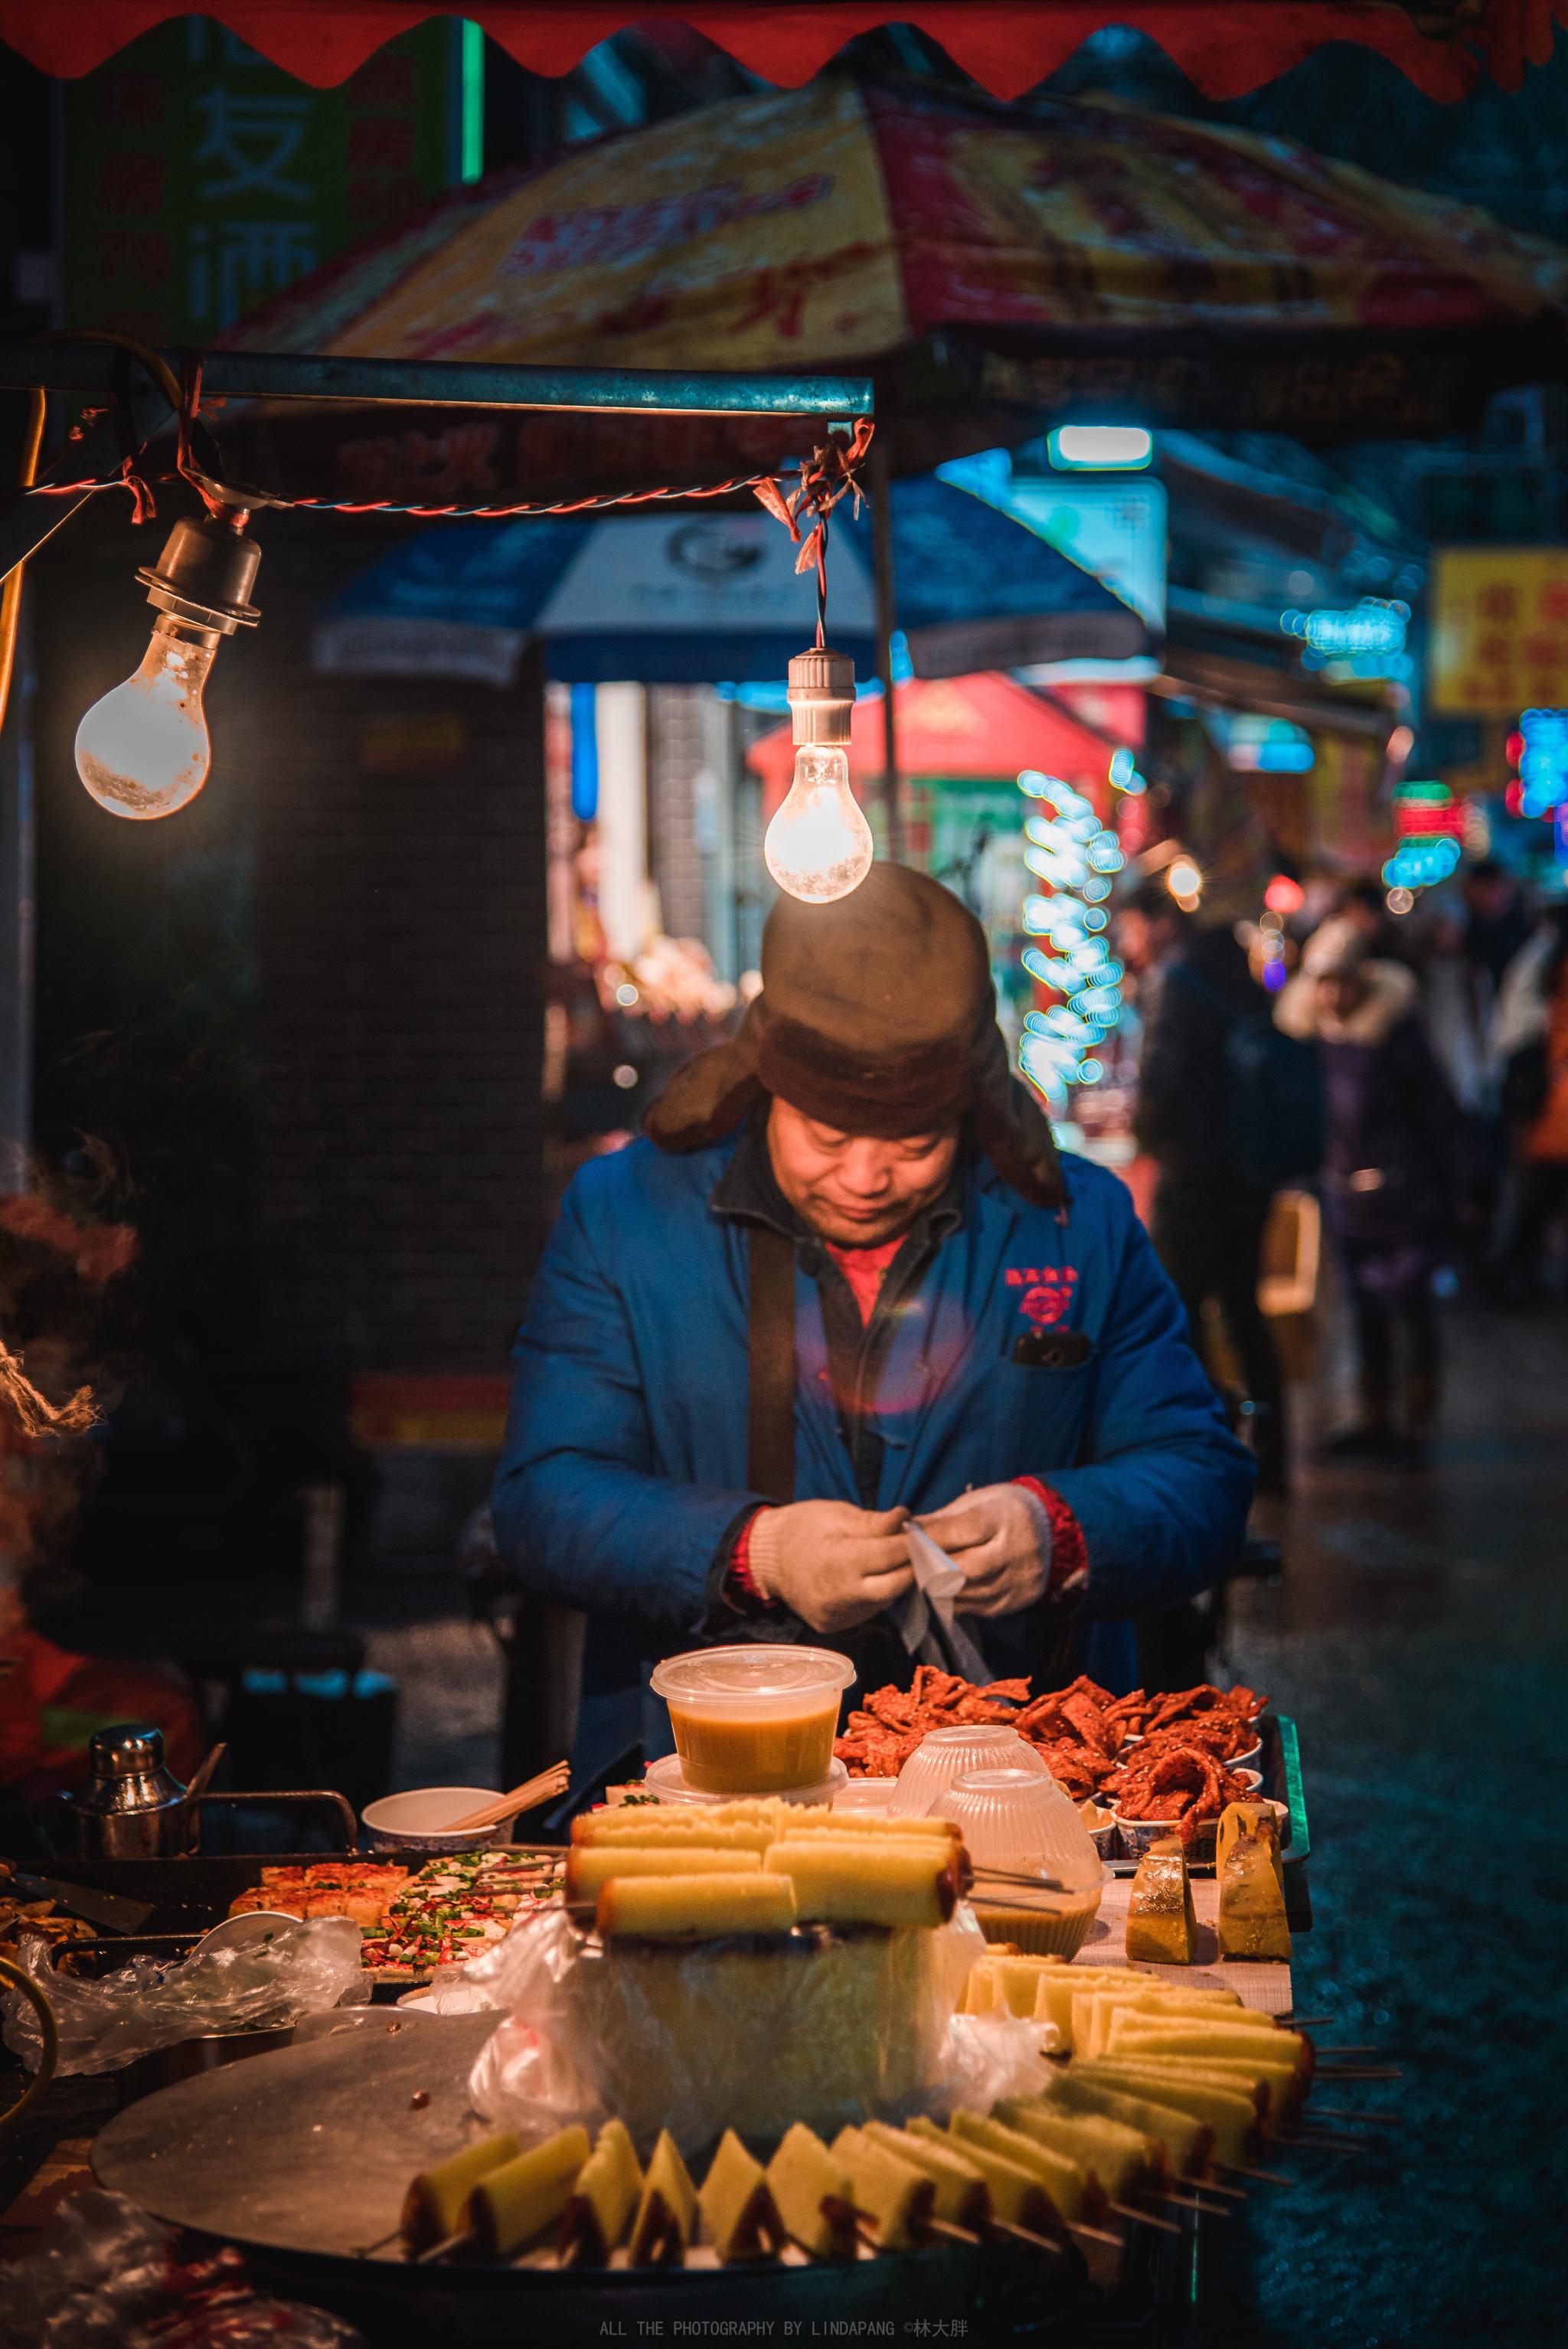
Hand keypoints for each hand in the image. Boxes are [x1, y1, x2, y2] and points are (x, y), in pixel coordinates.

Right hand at [747, 1501, 912, 1633]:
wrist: (765, 1559)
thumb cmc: (802, 1528)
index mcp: (838, 1561)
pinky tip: (876, 1577)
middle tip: (926, 1549)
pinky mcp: (835, 1626)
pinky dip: (879, 1594)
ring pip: (885, 1600)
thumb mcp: (836, 1515)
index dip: (918, 1543)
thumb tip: (908, 1518)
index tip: (938, 1533)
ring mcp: (837, 1615)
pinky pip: (869, 1611)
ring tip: (900, 1560)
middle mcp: (839, 1595)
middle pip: (896, 1585)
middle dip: (916, 1566)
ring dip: (898, 1581)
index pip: (890, 1554)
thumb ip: (874, 1522)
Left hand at [916, 1483, 1050, 1618]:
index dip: (928, 1539)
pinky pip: (977, 1607)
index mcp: (1003, 1518)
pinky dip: (958, 1599)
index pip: (958, 1532)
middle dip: (930, 1568)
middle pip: (960, 1569)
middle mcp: (1016, 1551)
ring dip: (940, 1587)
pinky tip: (948, 1589)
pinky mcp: (1018, 1600)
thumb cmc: (1002, 1511)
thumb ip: (941, 1520)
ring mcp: (1019, 1580)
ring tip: (924, 1578)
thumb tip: (905, 1531)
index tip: (905, 1540)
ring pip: (966, 1592)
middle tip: (909, 1566)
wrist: (1051, 1530)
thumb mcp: (975, 1503)